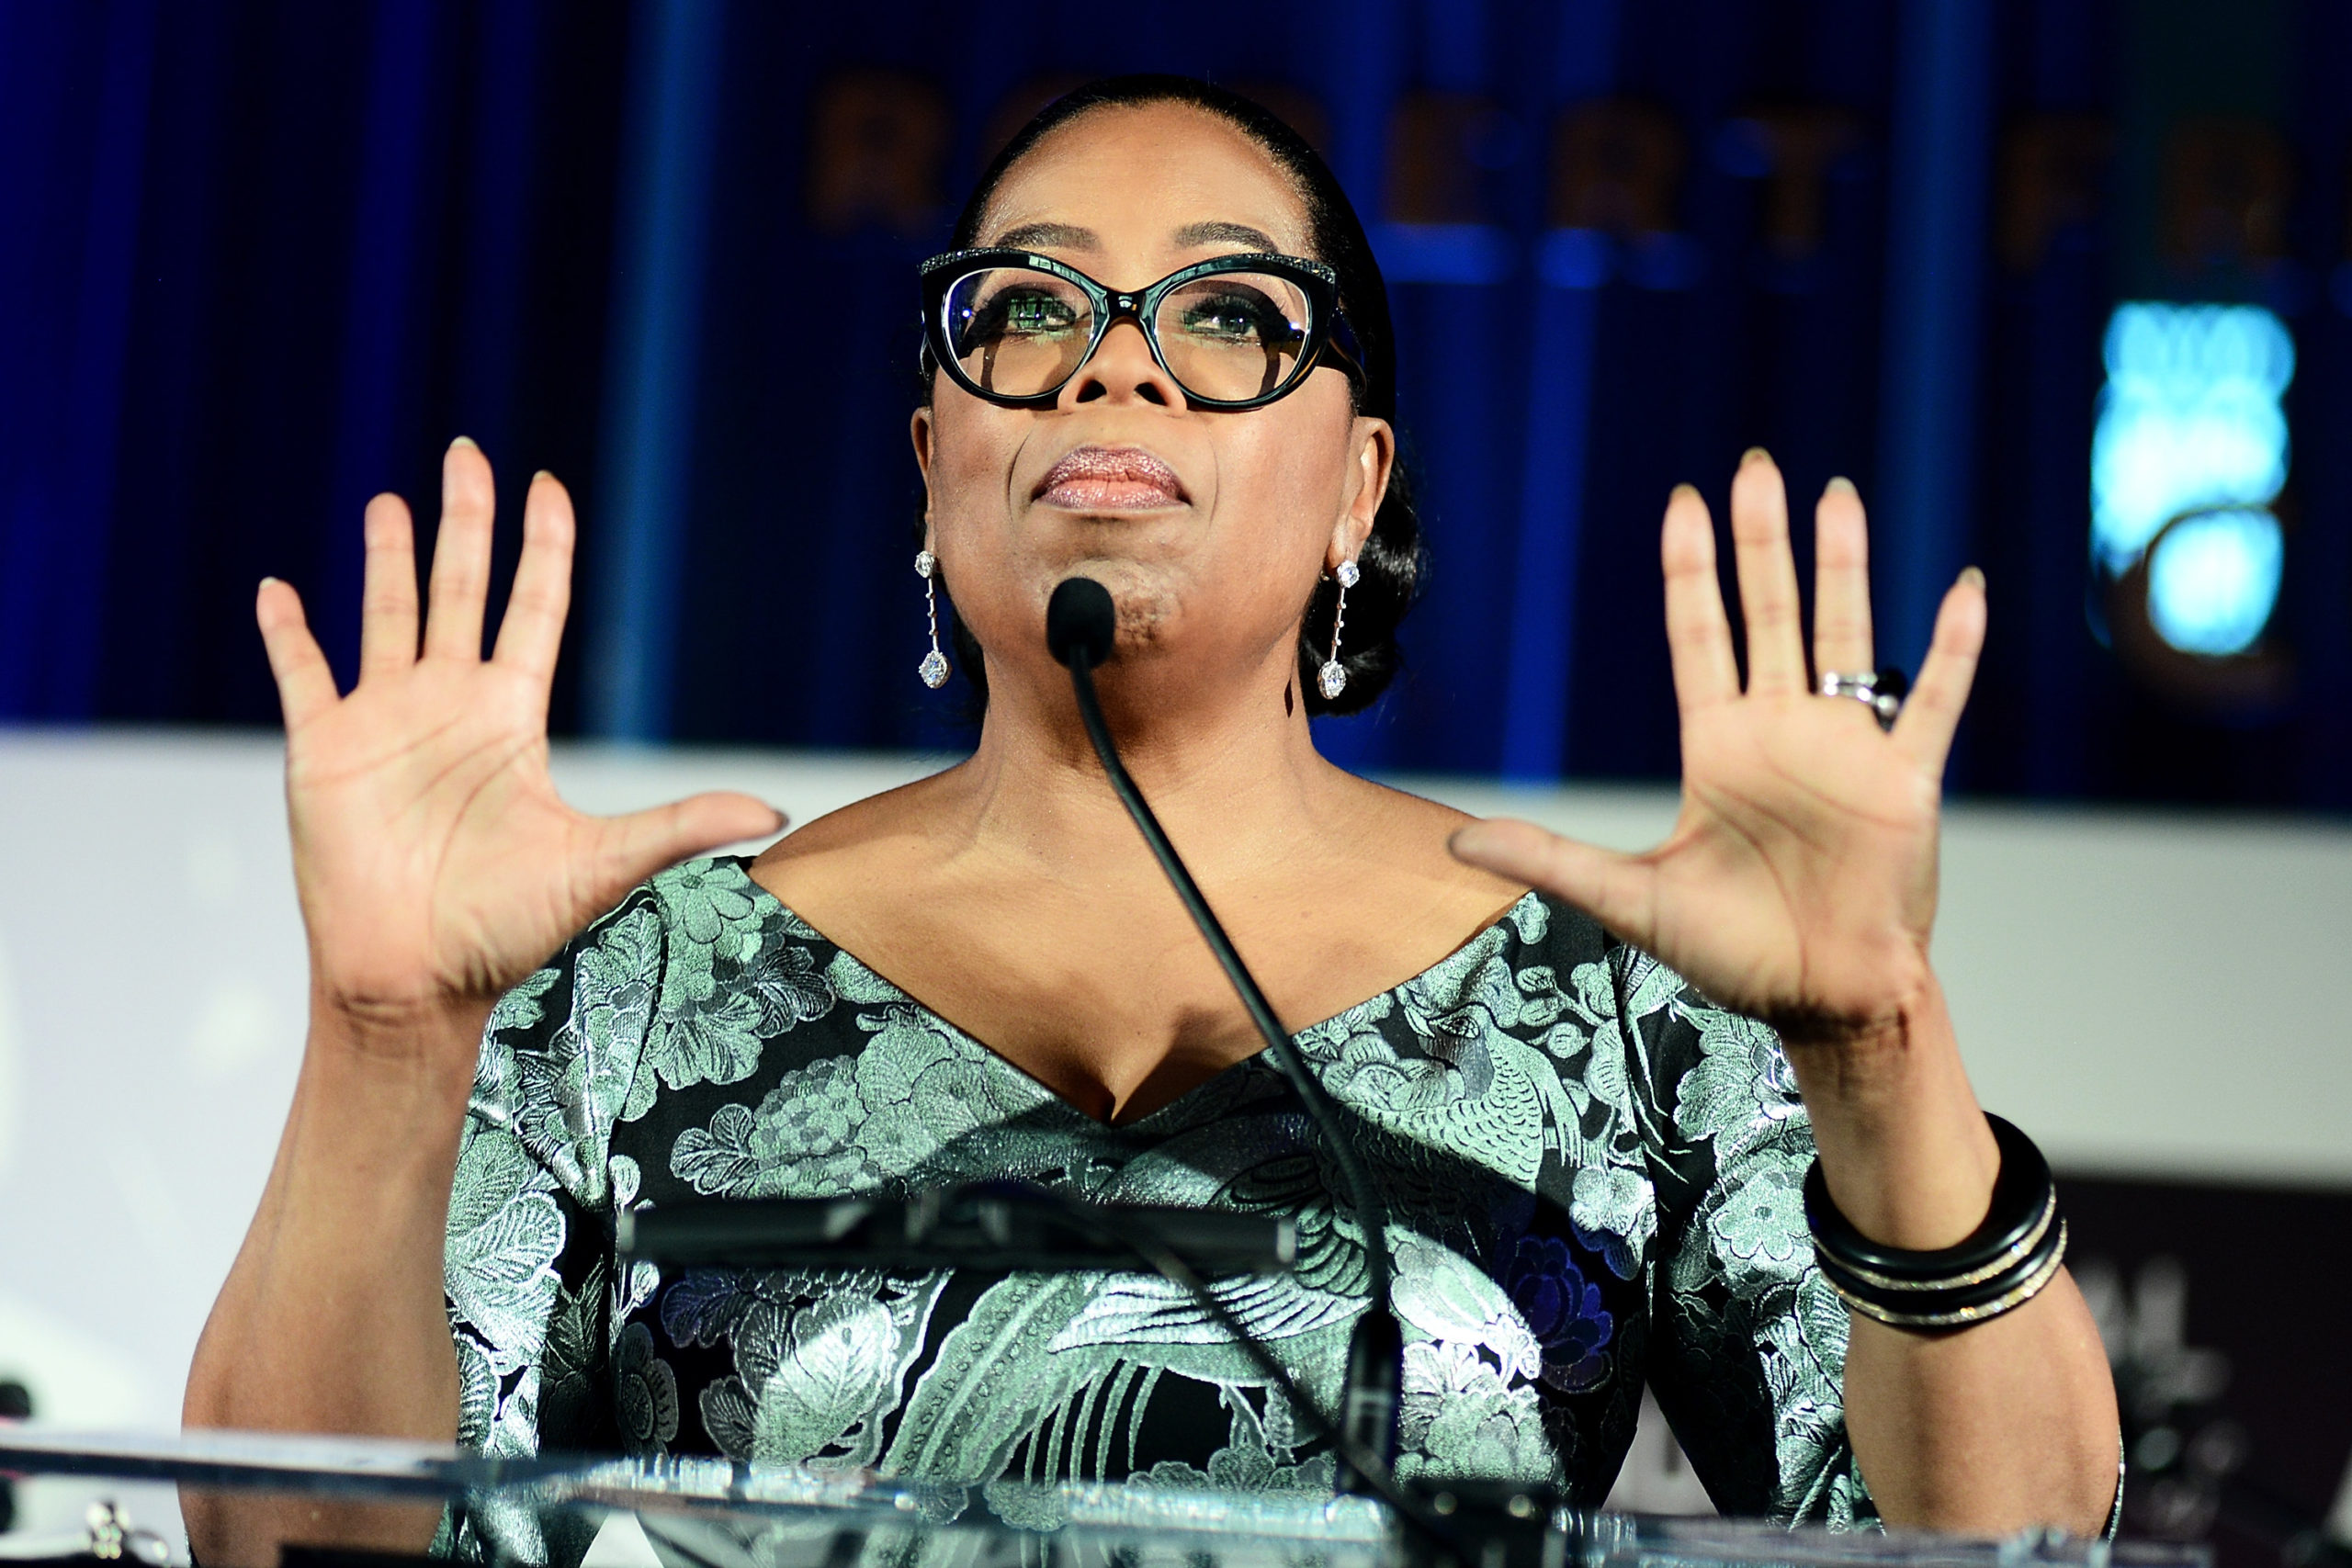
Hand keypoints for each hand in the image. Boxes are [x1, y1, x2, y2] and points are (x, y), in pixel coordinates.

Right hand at [258, 439, 782, 1041]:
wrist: (416, 982)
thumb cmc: (506, 930)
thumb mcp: (602, 865)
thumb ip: (680, 825)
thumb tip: (774, 814)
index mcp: (511, 718)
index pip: (533, 608)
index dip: (541, 548)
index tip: (546, 486)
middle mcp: (449, 706)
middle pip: (460, 590)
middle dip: (465, 523)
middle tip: (469, 452)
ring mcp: (385, 725)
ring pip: (386, 616)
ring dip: (387, 560)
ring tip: (392, 500)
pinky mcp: (324, 752)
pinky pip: (303, 676)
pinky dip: (289, 635)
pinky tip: (278, 591)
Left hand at [1451, 451, 1983, 1040]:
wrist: (1823, 1003)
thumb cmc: (1735, 955)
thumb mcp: (1630, 899)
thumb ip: (1550, 860)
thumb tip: (1457, 841)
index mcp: (1718, 747)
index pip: (1700, 637)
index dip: (1693, 571)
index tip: (1685, 502)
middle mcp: (1781, 732)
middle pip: (1770, 615)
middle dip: (1762, 543)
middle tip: (1757, 468)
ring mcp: (1845, 749)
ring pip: (1844, 634)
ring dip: (1843, 568)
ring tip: (1837, 497)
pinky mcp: (1904, 780)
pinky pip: (1933, 699)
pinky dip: (1950, 647)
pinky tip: (1964, 587)